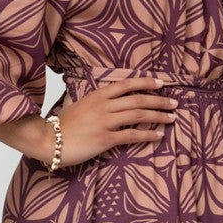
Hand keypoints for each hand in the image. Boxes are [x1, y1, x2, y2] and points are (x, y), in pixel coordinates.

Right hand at [54, 77, 178, 166]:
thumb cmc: (63, 125)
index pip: (128, 84)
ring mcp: (105, 122)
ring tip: (172, 118)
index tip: (162, 83)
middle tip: (174, 103)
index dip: (147, 83)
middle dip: (159, 101)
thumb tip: (111, 102)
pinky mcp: (106, 139)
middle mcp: (104, 105)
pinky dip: (148, 135)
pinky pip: (132, 135)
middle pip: (139, 100)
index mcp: (98, 95)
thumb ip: (97, 102)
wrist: (48, 139)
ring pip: (139, 116)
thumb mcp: (80, 105)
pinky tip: (159, 136)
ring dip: (159, 116)